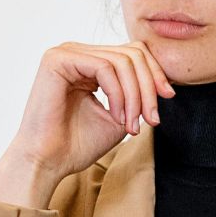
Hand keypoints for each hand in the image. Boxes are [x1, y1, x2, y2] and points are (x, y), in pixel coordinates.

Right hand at [0, 40, 174, 207]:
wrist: (47, 163)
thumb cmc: (77, 144)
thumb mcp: (119, 115)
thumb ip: (136, 95)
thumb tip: (163, 83)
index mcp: (89, 62)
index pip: (132, 53)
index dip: (155, 73)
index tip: (168, 97)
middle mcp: (77, 52)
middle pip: (132, 53)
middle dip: (149, 87)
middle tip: (152, 119)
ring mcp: (66, 53)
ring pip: (122, 60)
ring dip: (135, 96)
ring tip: (132, 124)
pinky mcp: (57, 59)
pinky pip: (104, 67)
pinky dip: (119, 94)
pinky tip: (117, 117)